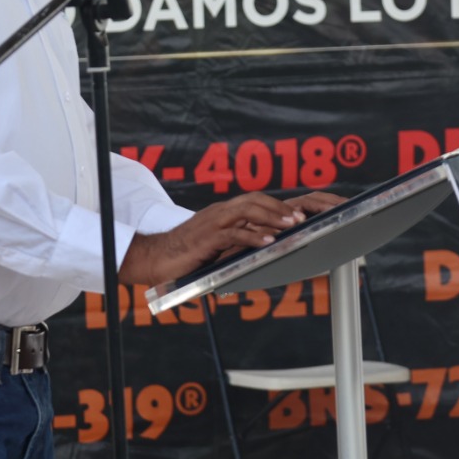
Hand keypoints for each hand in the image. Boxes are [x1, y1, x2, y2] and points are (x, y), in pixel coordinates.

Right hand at [117, 191, 346, 287]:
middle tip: (303, 218)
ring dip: (272, 217)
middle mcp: (220, 212)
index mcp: (223, 213)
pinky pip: (233, 232)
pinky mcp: (207, 238)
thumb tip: (261, 248)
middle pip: (255, 199)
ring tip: (292, 226)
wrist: (156, 258)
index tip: (297, 214)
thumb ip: (236, 243)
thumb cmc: (186, 255)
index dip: (278, 205)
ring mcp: (213, 223)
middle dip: (281, 208)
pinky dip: (253, 236)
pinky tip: (268, 242)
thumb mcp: (216, 246)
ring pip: (247, 210)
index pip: (255, 200)